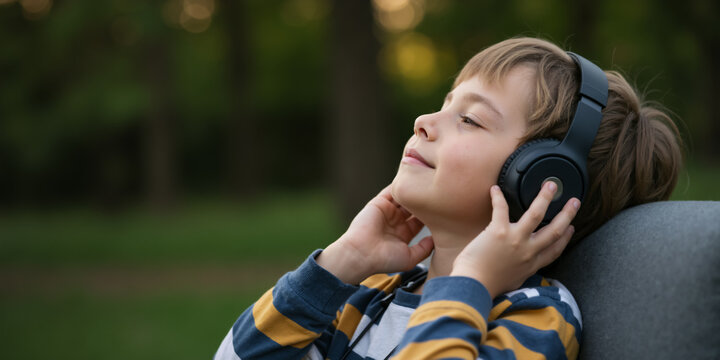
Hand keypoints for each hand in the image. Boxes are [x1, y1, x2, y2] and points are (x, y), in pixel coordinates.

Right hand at [317, 185, 434, 284]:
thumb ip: (424, 249)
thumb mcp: (410, 258)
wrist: (361, 254)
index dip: (432, 213)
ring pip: (404, 196)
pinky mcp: (379, 203)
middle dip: (425, 200)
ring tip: (428, 181)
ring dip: (414, 190)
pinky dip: (400, 184)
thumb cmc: (385, 260)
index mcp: (404, 233)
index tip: (446, 208)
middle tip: (440, 192)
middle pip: (414, 206)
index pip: (421, 220)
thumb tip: (436, 238)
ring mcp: (387, 211)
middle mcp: (396, 221)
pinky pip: (391, 190)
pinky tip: (413, 177)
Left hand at [451, 182, 579, 297]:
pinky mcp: (499, 231)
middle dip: (567, 214)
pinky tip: (495, 189)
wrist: (474, 286)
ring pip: (536, 214)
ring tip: (550, 185)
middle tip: (574, 201)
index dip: (566, 238)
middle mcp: (528, 251)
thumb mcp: (513, 282)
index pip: (555, 250)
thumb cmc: (488, 286)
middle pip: (554, 230)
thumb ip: (520, 272)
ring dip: (544, 198)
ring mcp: (515, 240)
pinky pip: (501, 209)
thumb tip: (519, 268)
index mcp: (532, 264)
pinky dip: (497, 197)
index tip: (571, 228)